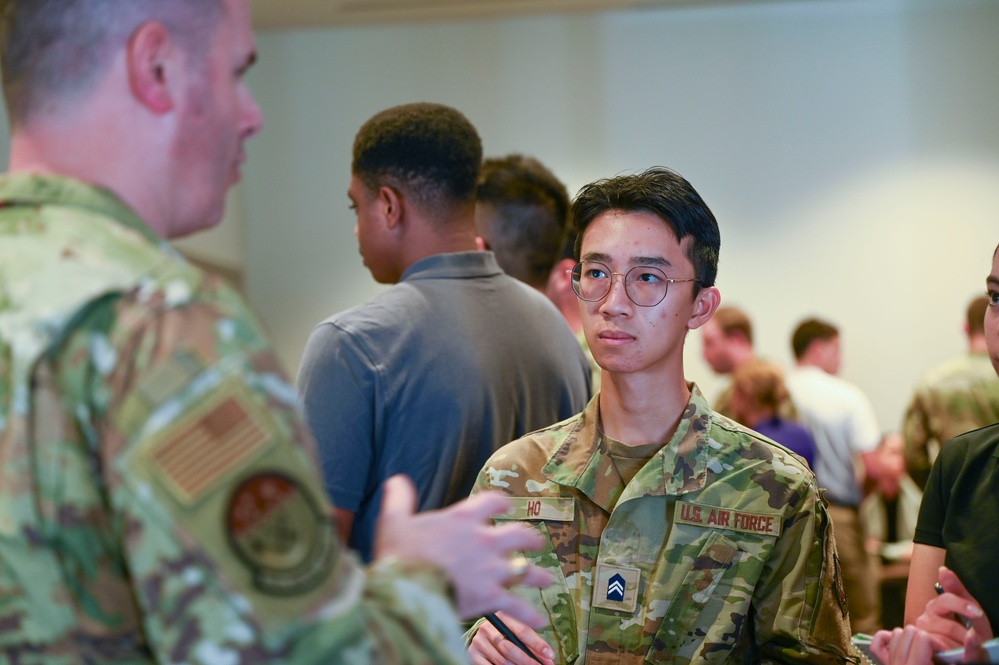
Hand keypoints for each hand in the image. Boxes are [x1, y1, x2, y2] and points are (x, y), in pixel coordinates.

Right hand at [373, 475, 553, 626]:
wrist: (405, 588)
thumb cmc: (398, 554)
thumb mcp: (393, 520)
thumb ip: (399, 499)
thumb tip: (395, 480)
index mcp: (464, 518)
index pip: (493, 501)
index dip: (501, 503)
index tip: (505, 505)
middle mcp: (484, 540)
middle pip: (519, 534)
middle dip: (530, 539)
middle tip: (537, 542)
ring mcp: (491, 569)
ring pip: (525, 570)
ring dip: (538, 576)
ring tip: (547, 581)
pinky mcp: (491, 596)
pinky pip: (517, 606)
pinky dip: (530, 615)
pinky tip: (541, 620)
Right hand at [468, 611, 555, 664]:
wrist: (481, 635)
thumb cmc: (506, 632)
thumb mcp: (517, 631)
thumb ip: (531, 642)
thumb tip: (548, 658)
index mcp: (503, 616)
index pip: (522, 631)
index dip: (537, 644)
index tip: (550, 655)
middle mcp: (488, 627)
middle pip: (510, 648)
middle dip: (528, 661)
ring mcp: (479, 641)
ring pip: (502, 660)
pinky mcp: (473, 654)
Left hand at [871, 626, 988, 664]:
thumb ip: (969, 656)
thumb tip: (972, 635)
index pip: (922, 638)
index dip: (938, 644)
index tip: (945, 657)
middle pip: (909, 631)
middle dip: (926, 639)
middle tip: (936, 655)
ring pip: (896, 634)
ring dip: (911, 639)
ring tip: (924, 653)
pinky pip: (878, 644)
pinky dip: (888, 641)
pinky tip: (904, 649)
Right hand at [913, 567, 990, 649]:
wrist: (972, 650)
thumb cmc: (970, 630)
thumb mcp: (969, 609)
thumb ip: (956, 590)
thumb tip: (942, 569)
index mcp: (935, 606)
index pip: (945, 600)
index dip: (962, 606)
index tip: (977, 613)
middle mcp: (925, 619)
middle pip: (947, 626)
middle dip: (965, 634)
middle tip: (973, 638)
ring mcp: (924, 636)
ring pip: (945, 642)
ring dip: (962, 646)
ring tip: (965, 646)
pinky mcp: (926, 650)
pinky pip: (945, 652)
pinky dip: (958, 652)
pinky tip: (959, 650)